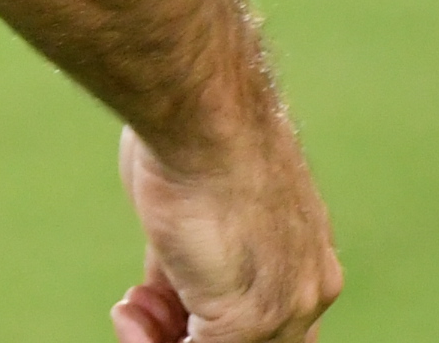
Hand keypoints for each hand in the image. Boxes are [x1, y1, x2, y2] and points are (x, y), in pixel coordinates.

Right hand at [113, 122, 340, 342]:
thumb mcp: (196, 205)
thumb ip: (194, 258)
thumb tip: (160, 296)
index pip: (267, 317)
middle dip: (183, 335)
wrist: (203, 116)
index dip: (202, 315)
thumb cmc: (195, 138)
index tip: (157, 296)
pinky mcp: (248, 320)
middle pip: (251, 342)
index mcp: (307, 255)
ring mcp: (283, 309)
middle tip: (140, 310)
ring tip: (131, 313)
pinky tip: (130, 314)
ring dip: (162, 340)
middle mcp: (308, 289)